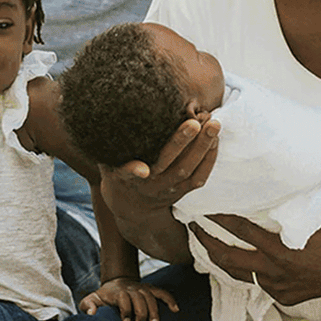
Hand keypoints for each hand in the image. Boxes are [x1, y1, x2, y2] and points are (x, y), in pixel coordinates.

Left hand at [79, 277, 179, 320]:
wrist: (115, 284)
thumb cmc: (103, 297)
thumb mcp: (92, 299)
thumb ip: (88, 305)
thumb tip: (92, 313)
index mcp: (117, 292)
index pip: (123, 298)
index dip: (125, 309)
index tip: (126, 320)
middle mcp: (131, 289)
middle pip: (139, 298)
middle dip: (141, 312)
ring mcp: (142, 289)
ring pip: (151, 297)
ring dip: (154, 310)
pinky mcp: (150, 290)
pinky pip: (162, 293)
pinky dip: (170, 300)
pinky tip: (176, 310)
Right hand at [101, 114, 219, 212]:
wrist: (133, 206)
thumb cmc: (119, 172)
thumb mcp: (109, 162)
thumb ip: (110, 146)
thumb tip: (104, 114)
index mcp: (127, 177)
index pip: (128, 173)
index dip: (133, 171)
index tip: (141, 169)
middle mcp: (150, 185)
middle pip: (168, 166)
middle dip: (181, 143)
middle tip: (194, 122)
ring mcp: (169, 190)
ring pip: (188, 171)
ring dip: (203, 147)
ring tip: (214, 125)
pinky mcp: (182, 192)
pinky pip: (199, 178)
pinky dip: (210, 158)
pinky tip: (216, 139)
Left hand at [191, 206, 320, 305]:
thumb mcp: (319, 213)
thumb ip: (295, 202)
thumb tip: (276, 183)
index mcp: (279, 248)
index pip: (239, 231)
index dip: (218, 218)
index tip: (203, 208)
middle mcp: (274, 270)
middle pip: (227, 258)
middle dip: (206, 243)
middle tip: (194, 228)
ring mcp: (277, 287)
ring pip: (239, 275)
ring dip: (222, 261)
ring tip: (210, 246)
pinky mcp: (284, 297)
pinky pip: (260, 284)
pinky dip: (250, 273)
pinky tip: (244, 262)